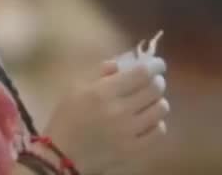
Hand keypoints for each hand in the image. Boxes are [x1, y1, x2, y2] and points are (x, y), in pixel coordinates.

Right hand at [38, 56, 170, 174]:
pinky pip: (158, 131)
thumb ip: (99, 73)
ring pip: (160, 109)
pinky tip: (148, 122)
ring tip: (151, 102)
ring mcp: (128, 131)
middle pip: (155, 89)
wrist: (61, 155)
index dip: (155, 66)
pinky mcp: (133, 149)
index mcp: (104, 92)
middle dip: (157, 82)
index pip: (142, 73)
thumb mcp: (76, 88)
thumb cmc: (67, 118)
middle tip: (154, 82)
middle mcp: (119, 110)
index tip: (158, 64)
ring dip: (158, 102)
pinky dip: (157, 123)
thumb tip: (121, 64)